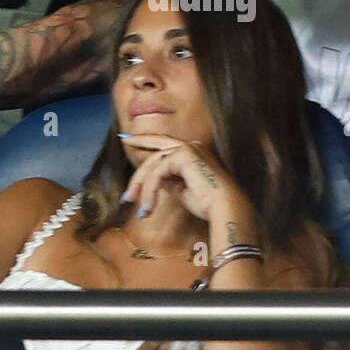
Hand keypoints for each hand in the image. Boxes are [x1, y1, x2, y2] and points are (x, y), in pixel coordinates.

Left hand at [119, 134, 240, 222]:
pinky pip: (157, 172)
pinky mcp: (183, 155)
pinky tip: (149, 208)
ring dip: (143, 189)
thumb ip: (169, 181)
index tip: (125, 137)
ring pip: (153, 165)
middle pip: (154, 156)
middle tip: (126, 197)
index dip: (143, 139)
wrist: (225, 208)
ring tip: (142, 211)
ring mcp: (187, 148)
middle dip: (138, 176)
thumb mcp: (182, 190)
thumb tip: (154, 180)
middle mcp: (191, 146)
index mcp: (193, 152)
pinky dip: (150, 191)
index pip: (162, 144)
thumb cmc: (208, 204)